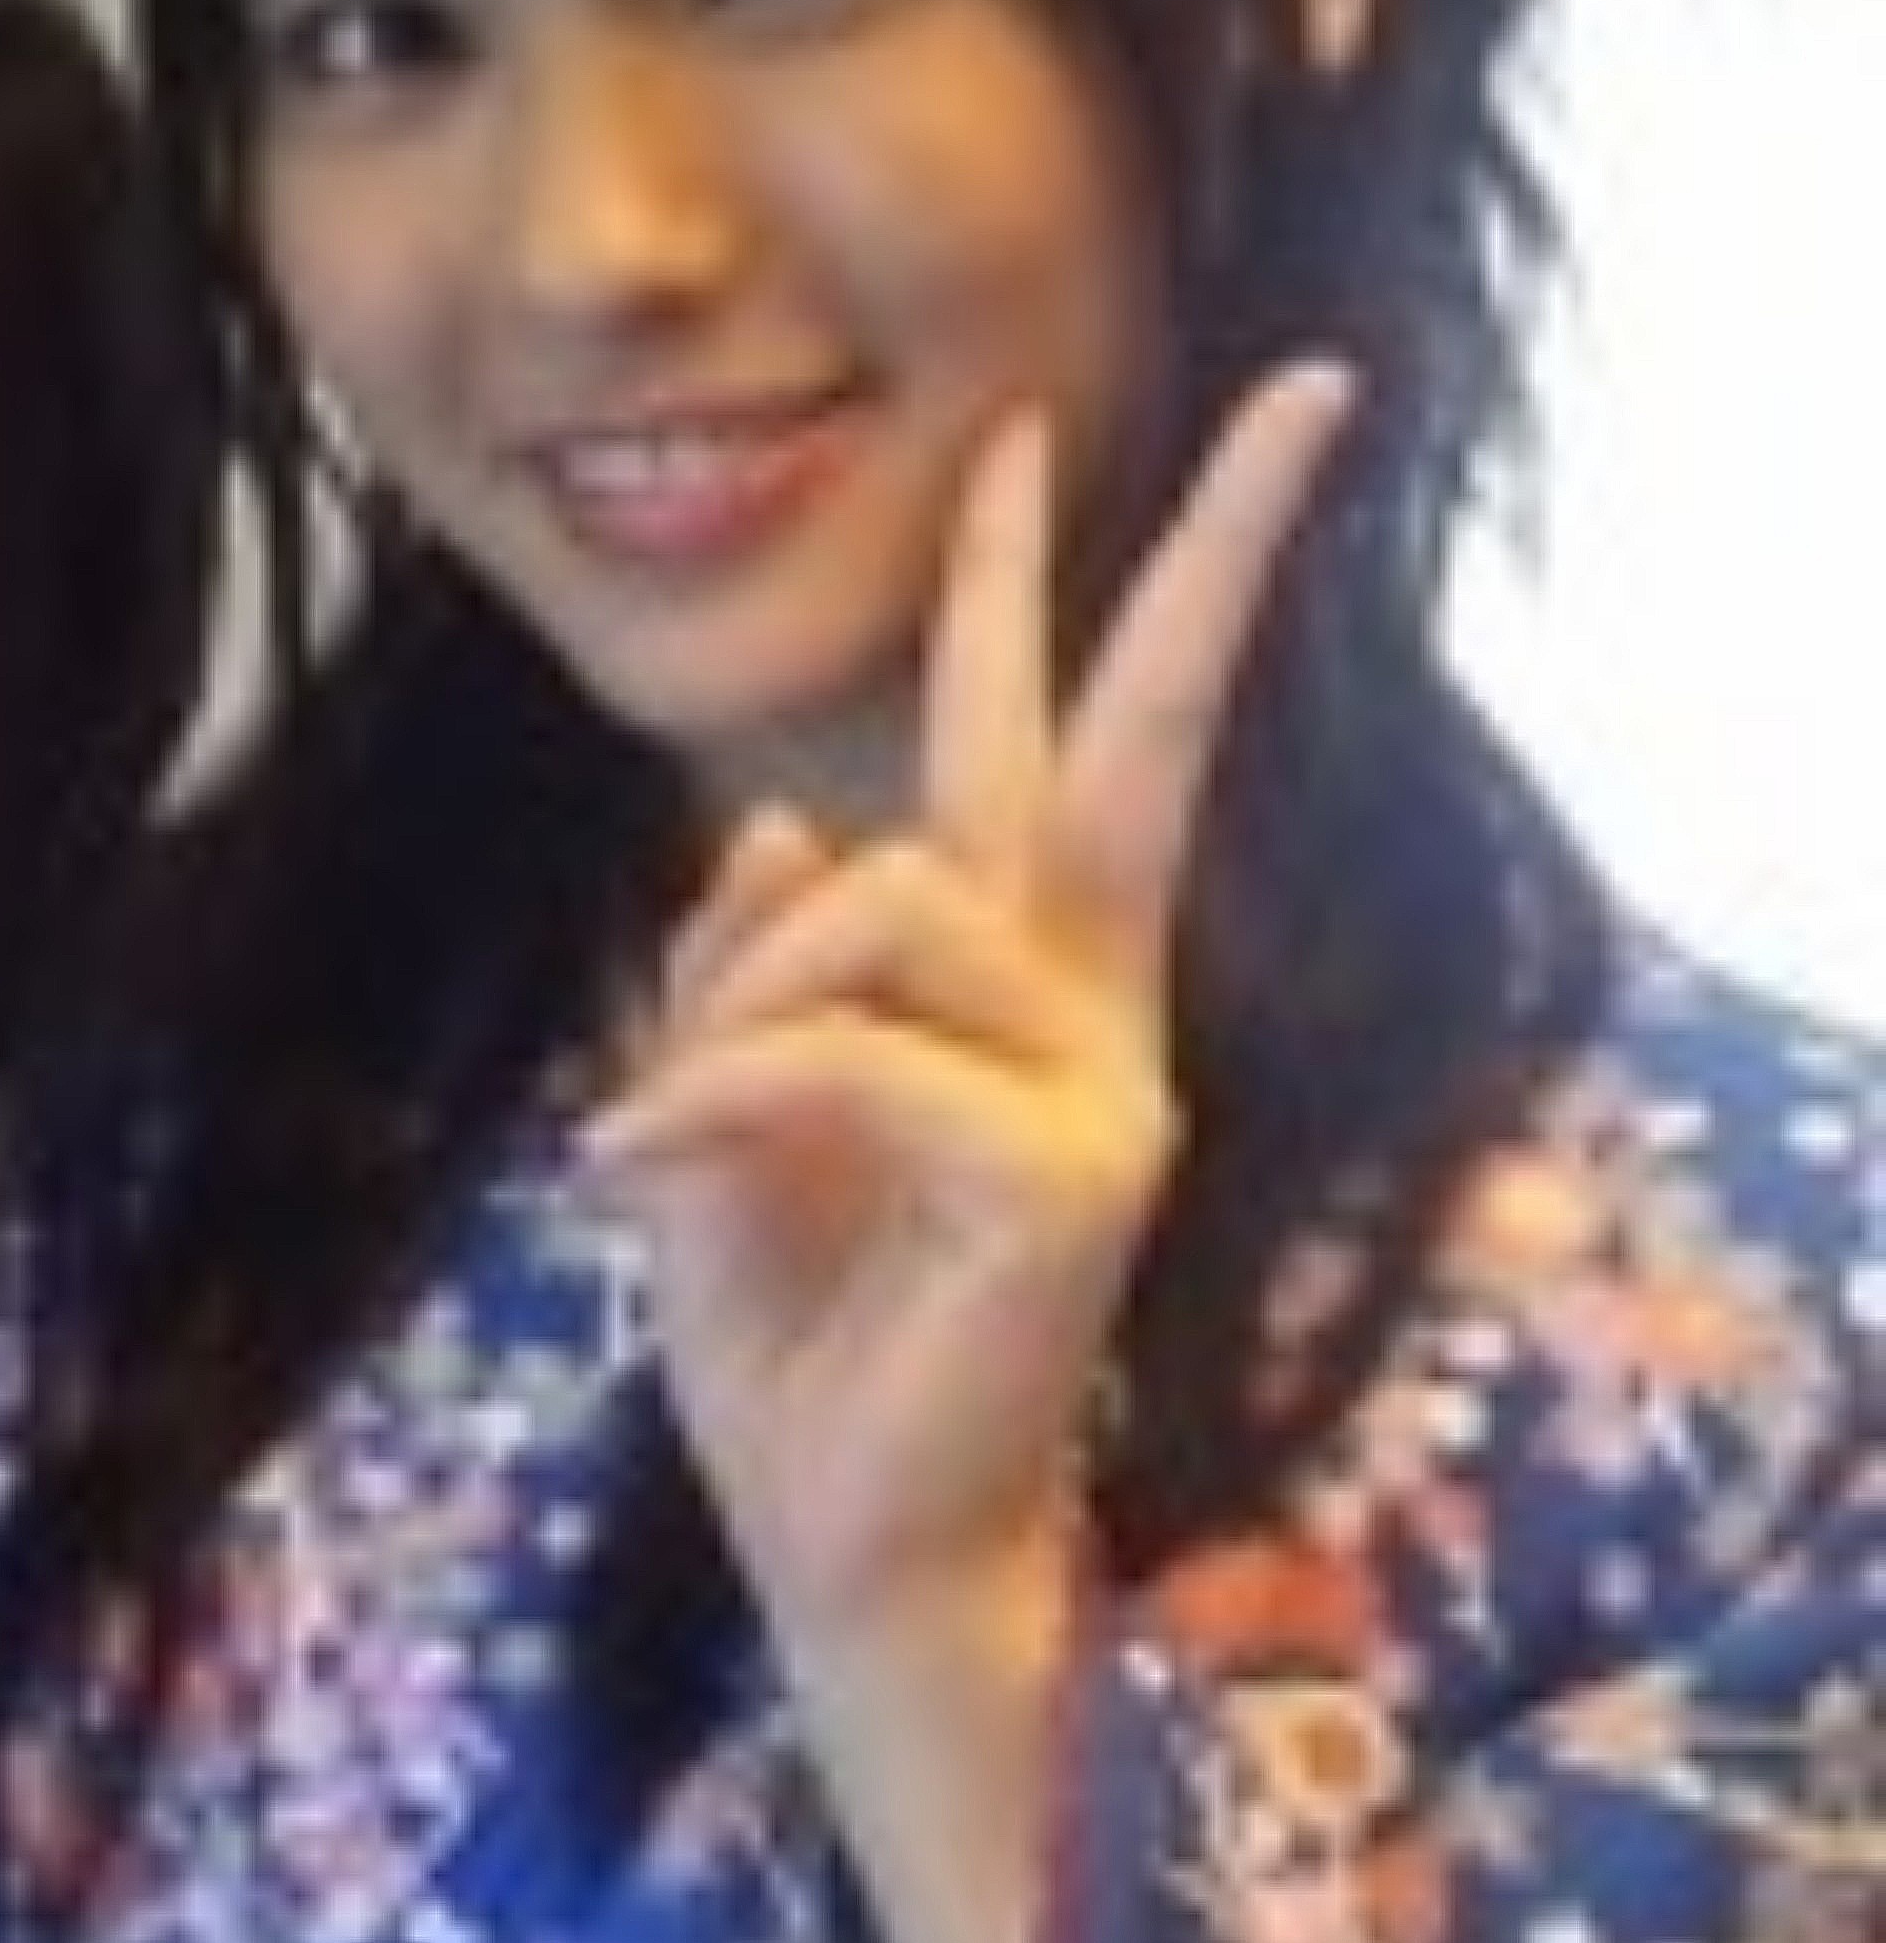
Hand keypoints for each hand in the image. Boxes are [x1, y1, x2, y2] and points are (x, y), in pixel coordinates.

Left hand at [584, 363, 1353, 1667]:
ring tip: (662, 1133)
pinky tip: (636, 1170)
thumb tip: (780, 819)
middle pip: (1132, 744)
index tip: (1039, 422)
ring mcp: (1101, 1090)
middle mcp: (1089, 1015)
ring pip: (886, 899)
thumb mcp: (713, 1124)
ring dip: (732, 999)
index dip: (1043, 586)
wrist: (845, 1546)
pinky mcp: (1068, 1174)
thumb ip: (743, 973)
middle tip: (1306, 396)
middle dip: (1207, 562)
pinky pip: (838, 1052)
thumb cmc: (795, 1350)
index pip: (1053, 752)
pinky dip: (711, 1099)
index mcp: (1019, 988)